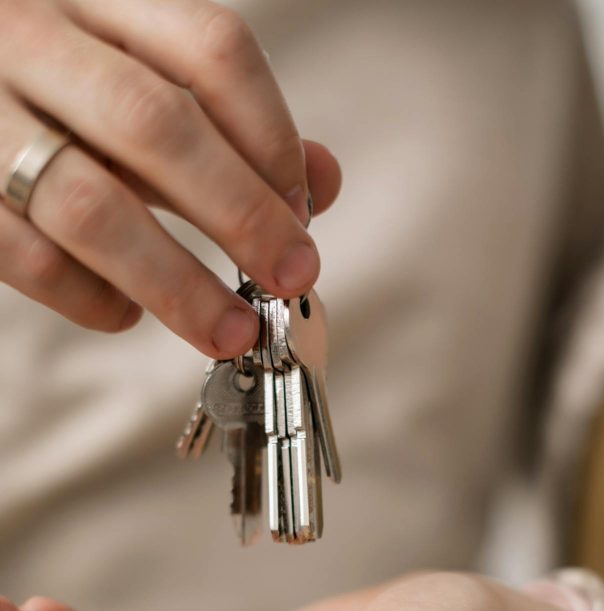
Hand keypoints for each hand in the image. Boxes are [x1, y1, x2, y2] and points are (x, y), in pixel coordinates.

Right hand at [0, 0, 340, 352]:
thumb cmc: (54, 98)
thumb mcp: (136, 85)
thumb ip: (225, 126)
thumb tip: (319, 182)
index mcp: (95, 0)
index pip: (210, 48)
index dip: (271, 136)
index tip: (303, 209)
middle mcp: (31, 42)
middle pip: (155, 123)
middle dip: (240, 213)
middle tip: (290, 275)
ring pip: (88, 205)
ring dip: (177, 282)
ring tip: (231, 330)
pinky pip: (32, 260)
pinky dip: (92, 299)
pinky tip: (126, 311)